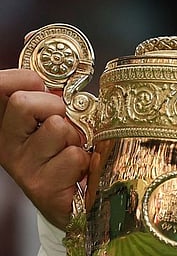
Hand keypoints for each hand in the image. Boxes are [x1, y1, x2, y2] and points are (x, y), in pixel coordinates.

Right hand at [0, 69, 89, 229]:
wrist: (68, 200)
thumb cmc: (62, 151)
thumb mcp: (51, 117)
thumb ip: (46, 94)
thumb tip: (47, 61)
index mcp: (5, 122)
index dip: (21, 79)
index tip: (38, 85)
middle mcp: (5, 144)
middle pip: (23, 102)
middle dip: (55, 108)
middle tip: (63, 124)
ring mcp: (20, 166)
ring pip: (56, 128)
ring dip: (75, 137)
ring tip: (71, 149)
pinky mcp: (41, 186)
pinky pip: (74, 155)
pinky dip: (85, 159)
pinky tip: (77, 170)